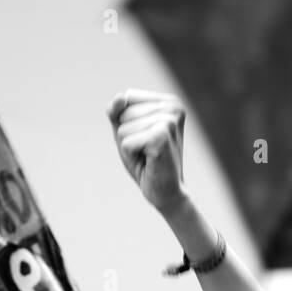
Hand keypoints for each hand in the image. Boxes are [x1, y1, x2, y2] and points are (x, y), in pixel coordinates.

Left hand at [107, 89, 188, 215]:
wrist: (167, 193)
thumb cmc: (147, 162)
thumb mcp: (127, 132)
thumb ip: (117, 112)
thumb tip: (119, 97)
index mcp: (170, 101)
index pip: (127, 98)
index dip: (127, 122)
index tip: (145, 139)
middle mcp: (174, 107)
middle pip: (124, 112)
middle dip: (128, 135)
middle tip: (147, 151)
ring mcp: (169, 121)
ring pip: (123, 128)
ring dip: (130, 147)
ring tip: (148, 156)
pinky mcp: (161, 137)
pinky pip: (125, 142)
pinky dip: (131, 156)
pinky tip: (149, 162)